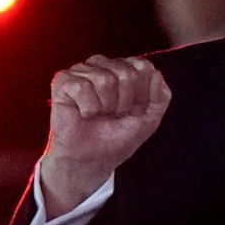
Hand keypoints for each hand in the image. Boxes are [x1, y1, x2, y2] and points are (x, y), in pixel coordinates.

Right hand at [40, 55, 170, 213]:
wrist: (93, 159)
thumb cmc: (117, 137)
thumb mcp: (149, 118)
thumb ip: (160, 96)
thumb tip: (155, 72)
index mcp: (124, 68)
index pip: (143, 67)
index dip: (142, 95)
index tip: (134, 111)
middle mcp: (103, 65)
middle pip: (126, 73)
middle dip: (124, 102)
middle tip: (114, 115)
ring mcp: (82, 71)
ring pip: (104, 79)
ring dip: (105, 106)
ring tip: (99, 114)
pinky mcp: (63, 81)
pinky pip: (82, 87)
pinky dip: (87, 108)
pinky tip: (84, 114)